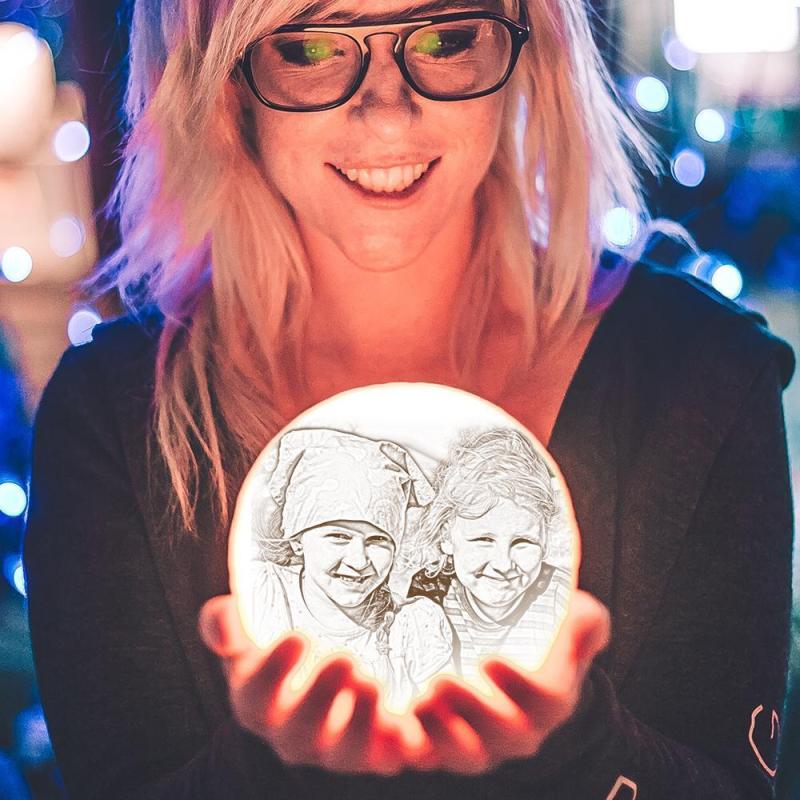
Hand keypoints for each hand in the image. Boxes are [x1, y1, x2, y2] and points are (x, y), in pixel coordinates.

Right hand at [199, 594, 408, 774]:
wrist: (315, 681)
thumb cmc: (276, 658)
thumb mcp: (248, 639)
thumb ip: (227, 625)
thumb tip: (219, 613)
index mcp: (257, 706)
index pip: (255, 700)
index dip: (273, 672)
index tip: (298, 635)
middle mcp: (292, 736)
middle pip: (301, 732)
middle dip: (322, 698)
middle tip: (345, 658)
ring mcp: (333, 749)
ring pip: (345, 753)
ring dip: (360, 723)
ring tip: (374, 683)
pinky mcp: (372, 752)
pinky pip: (386, 758)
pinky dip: (398, 746)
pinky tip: (408, 722)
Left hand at [412, 590, 610, 773]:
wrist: (514, 682)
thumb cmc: (540, 650)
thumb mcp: (566, 631)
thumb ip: (581, 622)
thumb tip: (586, 611)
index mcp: (549, 703)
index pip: (544, 702)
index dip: (519, 686)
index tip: (490, 659)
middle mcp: (516, 731)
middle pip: (500, 735)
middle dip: (471, 711)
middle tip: (441, 682)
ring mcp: (478, 744)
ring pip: (462, 755)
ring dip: (439, 734)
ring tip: (418, 702)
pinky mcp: (441, 746)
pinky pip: (426, 757)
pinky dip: (405, 747)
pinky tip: (389, 723)